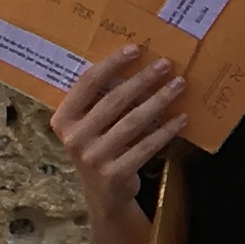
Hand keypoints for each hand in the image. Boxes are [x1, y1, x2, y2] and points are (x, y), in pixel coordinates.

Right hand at [52, 43, 185, 224]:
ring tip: (179, 85)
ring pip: (133, 121)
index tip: (135, 49)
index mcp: (63, 119)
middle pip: (114, 100)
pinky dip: (166, 131)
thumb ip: (99, 100)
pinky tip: (181, 118)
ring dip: (159, 100)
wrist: (102, 194)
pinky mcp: (114, 174)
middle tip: (166, 65)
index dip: (112, 64)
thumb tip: (134, 61)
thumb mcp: (88, 124)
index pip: (88, 83)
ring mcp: (93, 158)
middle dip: (143, 79)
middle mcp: (74, 138)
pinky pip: (146, 146)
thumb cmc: (99, 147)